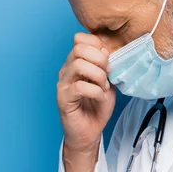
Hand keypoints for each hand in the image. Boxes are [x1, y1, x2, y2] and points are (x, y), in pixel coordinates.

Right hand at [57, 32, 115, 154]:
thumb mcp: (108, 82)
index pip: (79, 39)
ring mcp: (63, 84)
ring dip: (98, 76)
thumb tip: (108, 49)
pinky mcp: (63, 98)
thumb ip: (107, 66)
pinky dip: (96, 92)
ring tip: (104, 87)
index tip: (109, 60)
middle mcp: (66, 70)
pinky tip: (100, 98)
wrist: (89, 132)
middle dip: (100, 59)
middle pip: (78, 48)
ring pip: (78, 65)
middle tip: (108, 74)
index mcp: (75, 62)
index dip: (97, 45)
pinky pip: (80, 87)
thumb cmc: (97, 107)